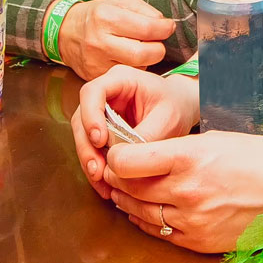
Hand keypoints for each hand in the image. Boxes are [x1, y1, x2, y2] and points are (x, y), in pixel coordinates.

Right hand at [58, 0, 175, 79]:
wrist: (64, 32)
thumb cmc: (95, 15)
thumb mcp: (118, 2)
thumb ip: (144, 10)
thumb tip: (163, 24)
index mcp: (106, 17)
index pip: (147, 28)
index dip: (164, 29)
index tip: (168, 27)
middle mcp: (100, 41)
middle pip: (144, 54)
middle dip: (158, 49)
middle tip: (157, 42)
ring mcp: (97, 62)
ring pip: (137, 67)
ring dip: (146, 59)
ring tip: (140, 48)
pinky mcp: (97, 76)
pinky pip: (126, 75)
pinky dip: (134, 68)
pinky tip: (128, 58)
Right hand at [71, 65, 199, 197]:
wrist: (181, 109)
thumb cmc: (176, 106)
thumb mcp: (168, 119)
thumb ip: (146, 136)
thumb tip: (123, 159)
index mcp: (121, 79)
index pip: (93, 92)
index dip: (91, 116)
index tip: (100, 140)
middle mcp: (106, 93)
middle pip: (82, 117)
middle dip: (86, 146)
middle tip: (97, 169)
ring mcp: (102, 111)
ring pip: (83, 135)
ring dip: (89, 159)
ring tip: (101, 181)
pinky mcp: (103, 129)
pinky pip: (92, 148)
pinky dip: (97, 166)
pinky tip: (104, 183)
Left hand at [104, 132, 262, 253]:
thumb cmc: (251, 156)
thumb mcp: (210, 139)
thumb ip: (172, 150)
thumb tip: (139, 156)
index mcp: (188, 157)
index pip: (128, 161)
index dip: (115, 156)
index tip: (116, 153)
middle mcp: (186, 190)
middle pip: (130, 187)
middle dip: (116, 178)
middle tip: (113, 172)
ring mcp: (191, 219)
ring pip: (140, 212)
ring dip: (127, 201)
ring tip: (124, 191)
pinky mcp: (198, 240)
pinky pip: (159, 233)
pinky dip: (145, 221)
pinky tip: (142, 212)